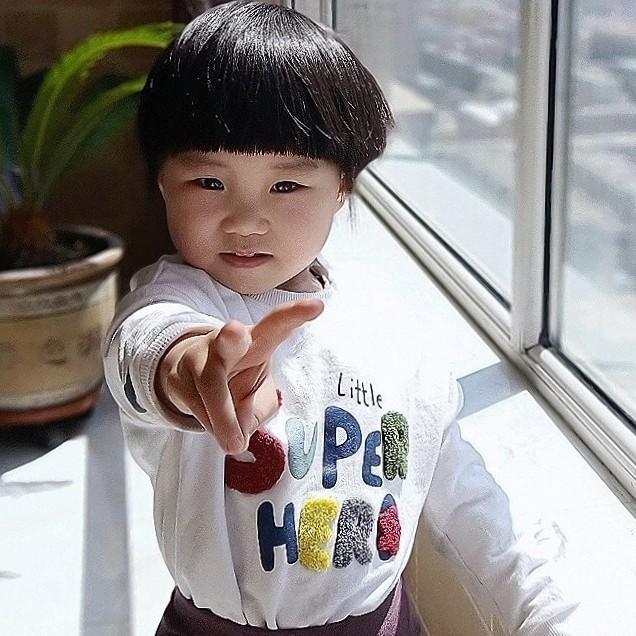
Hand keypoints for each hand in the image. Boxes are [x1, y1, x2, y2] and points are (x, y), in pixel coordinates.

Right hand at [155, 299, 323, 453]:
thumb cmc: (236, 380)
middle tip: (234, 331)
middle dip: (231, 337)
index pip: (277, 324)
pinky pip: (199, 409)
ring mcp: (200, 359)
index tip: (318, 305)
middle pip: (229, 340)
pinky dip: (214, 428)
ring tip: (235, 445)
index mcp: (257, 340)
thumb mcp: (256, 395)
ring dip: (222, 414)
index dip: (296, 314)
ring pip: (210, 384)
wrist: (189, 376)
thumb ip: (256, 412)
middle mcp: (226, 344)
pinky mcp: (179, 378)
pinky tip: (225, 435)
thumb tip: (239, 432)